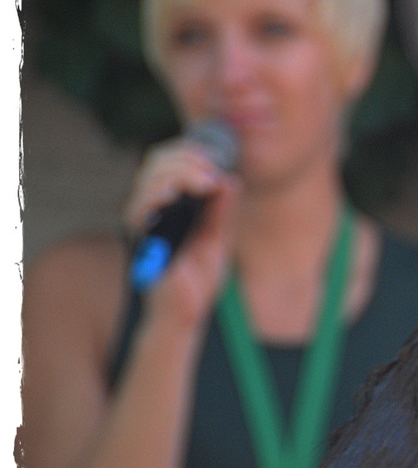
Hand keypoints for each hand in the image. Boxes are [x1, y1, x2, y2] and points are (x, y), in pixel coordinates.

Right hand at [123, 137, 241, 324]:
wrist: (187, 314)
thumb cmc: (198, 279)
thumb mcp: (218, 238)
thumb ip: (221, 210)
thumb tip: (230, 179)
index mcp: (170, 206)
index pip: (169, 162)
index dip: (190, 153)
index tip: (217, 161)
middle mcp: (152, 210)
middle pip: (157, 163)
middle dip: (187, 159)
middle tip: (212, 173)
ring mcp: (143, 224)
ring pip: (148, 179)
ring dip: (178, 173)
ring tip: (204, 183)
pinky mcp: (139, 241)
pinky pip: (137, 210)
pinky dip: (154, 195)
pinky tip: (174, 194)